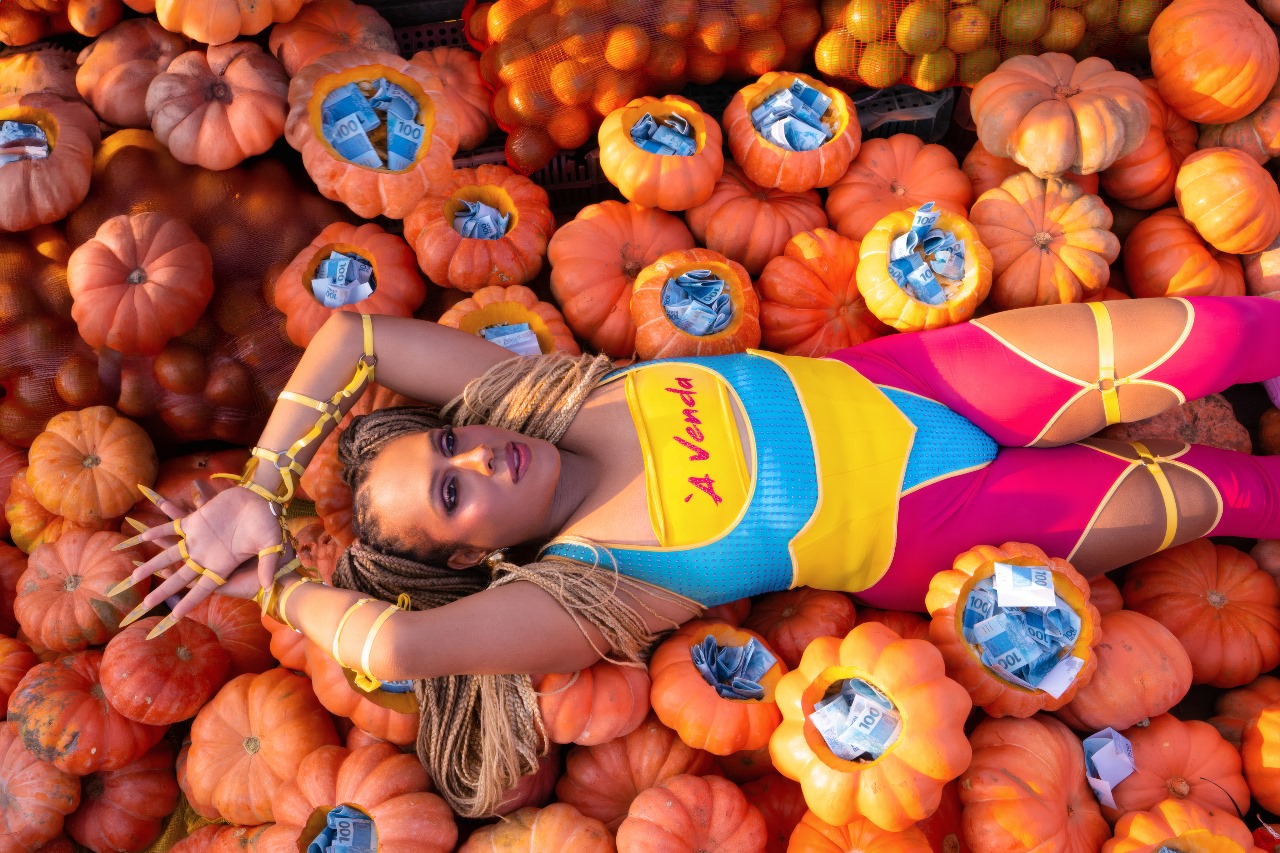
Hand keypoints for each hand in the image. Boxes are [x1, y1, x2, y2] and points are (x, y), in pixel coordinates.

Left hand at [112, 483, 287, 634]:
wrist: (265, 500)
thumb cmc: (271, 526)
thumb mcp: (272, 547)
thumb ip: (267, 565)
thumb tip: (267, 584)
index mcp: (222, 566)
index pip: (201, 590)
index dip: (187, 603)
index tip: (173, 617)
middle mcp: (207, 556)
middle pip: (179, 577)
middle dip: (162, 590)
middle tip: (144, 604)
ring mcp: (200, 539)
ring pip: (170, 553)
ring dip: (152, 563)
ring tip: (133, 574)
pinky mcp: (197, 520)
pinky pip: (174, 528)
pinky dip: (160, 531)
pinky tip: (145, 535)